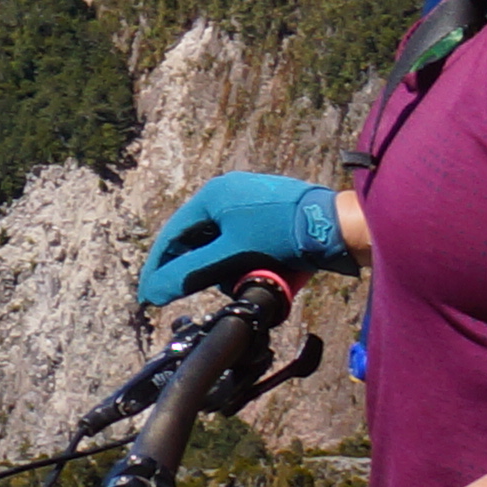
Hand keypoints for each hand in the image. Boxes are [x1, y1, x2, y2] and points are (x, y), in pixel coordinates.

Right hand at [137, 172, 344, 305]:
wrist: (337, 226)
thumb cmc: (282, 236)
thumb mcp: (230, 257)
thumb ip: (189, 274)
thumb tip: (152, 292)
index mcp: (212, 196)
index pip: (173, 235)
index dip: (159, 267)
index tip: (148, 294)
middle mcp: (228, 193)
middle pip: (198, 240)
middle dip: (202, 270)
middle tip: (205, 292)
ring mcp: (251, 201)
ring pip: (222, 244)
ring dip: (227, 268)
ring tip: (245, 281)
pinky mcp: (270, 213)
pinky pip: (244, 242)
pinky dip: (245, 261)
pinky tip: (258, 275)